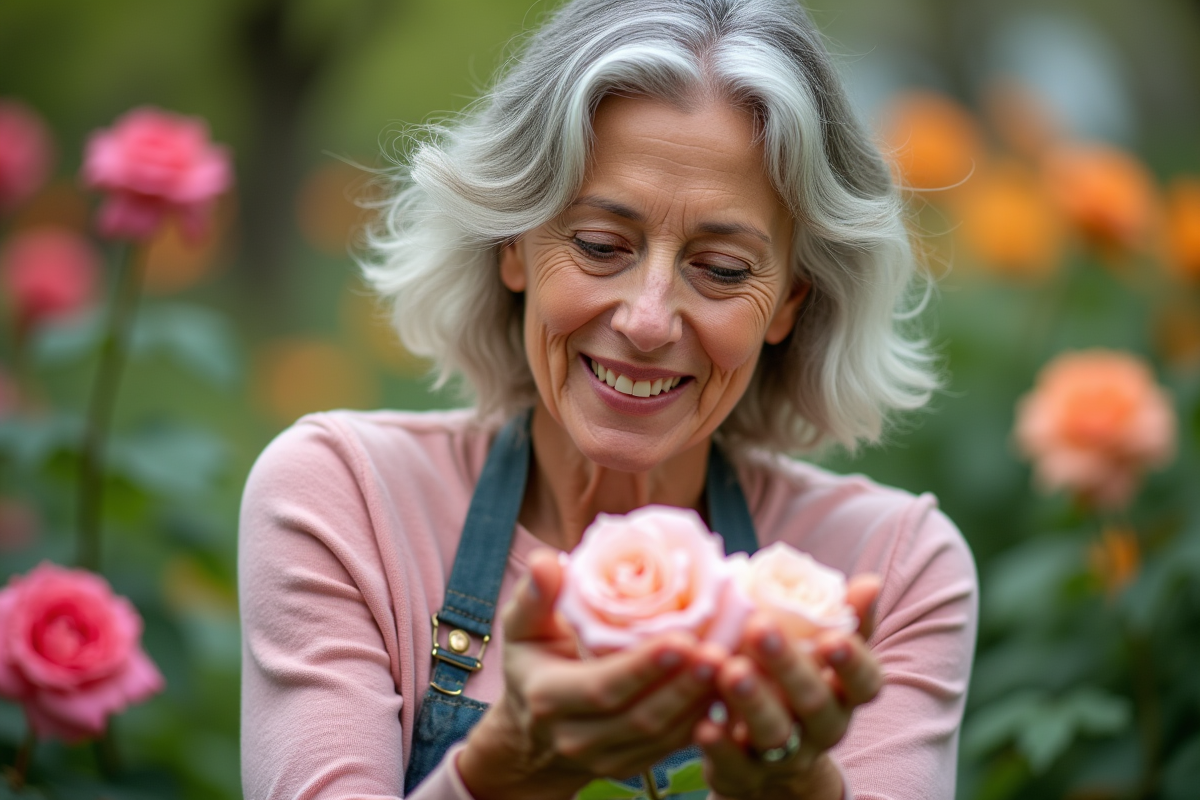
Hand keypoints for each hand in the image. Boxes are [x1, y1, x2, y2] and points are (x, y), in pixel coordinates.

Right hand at [458, 548, 725, 799]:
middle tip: (721, 652)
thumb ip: (535, 595)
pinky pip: (673, 746)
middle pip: (640, 717)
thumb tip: (548, 562)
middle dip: (683, 685)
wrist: (531, 729)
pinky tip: (727, 688)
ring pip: (662, 736)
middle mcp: (575, 736)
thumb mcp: (523, 626)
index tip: (682, 639)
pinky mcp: (632, 766)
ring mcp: (605, 758)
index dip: (643, 668)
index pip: (601, 687)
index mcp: (548, 698)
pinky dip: (703, 719)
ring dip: (700, 703)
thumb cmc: (533, 662)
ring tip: (732, 666)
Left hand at [694, 574, 882, 799]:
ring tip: (730, 670)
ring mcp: (785, 755)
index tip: (833, 637)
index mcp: (844, 695)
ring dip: (753, 701)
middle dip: (788, 666)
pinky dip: (720, 747)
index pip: (864, 683)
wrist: (772, 761)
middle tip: (760, 629)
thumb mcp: (822, 656)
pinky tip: (704, 725)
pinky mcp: (745, 775)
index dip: (851, 662)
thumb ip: (845, 620)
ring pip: (775, 733)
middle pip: (813, 702)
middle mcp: (821, 727)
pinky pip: (736, 766)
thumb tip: (870, 582)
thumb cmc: (796, 686)